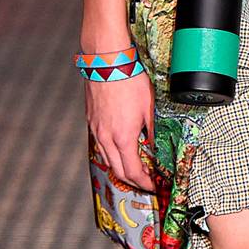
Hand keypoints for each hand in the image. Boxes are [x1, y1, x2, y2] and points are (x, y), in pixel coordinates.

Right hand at [85, 72, 156, 191]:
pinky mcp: (91, 121)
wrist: (107, 62)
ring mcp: (96, 130)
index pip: (133, 172)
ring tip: (135, 165)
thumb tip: (157, 147)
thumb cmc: (129, 81)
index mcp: (123, 138)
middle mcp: (106, 138)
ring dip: (121, 167)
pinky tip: (121, 147)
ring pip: (107, 159)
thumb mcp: (150, 108)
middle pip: (118, 171)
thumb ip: (153, 132)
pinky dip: (111, 153)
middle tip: (146, 181)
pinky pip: (100, 145)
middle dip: (133, 180)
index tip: (153, 185)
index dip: (145, 183)